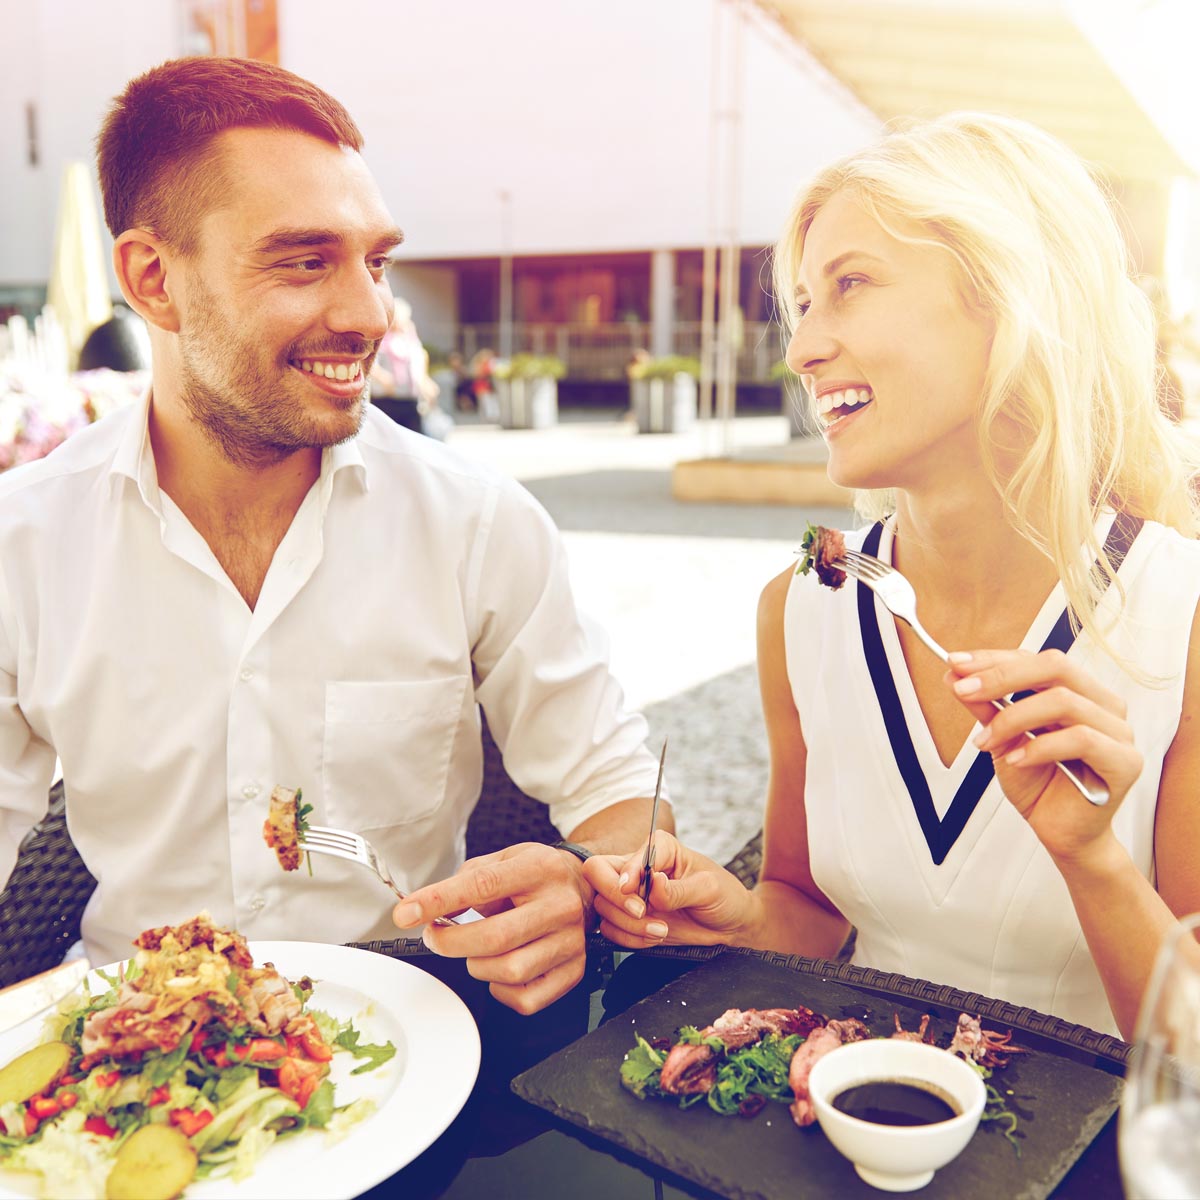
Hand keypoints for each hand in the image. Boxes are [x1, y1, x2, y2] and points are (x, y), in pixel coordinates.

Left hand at [392, 842, 592, 1014]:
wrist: (583, 887)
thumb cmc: (535, 876)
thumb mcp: (503, 860)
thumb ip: (465, 881)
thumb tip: (428, 910)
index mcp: (540, 869)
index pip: (482, 885)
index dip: (438, 901)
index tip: (405, 913)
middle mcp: (560, 905)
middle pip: (495, 937)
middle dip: (450, 942)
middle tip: (435, 936)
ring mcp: (571, 941)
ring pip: (509, 971)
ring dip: (477, 965)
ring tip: (475, 950)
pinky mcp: (573, 970)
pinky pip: (526, 999)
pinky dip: (501, 991)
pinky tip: (499, 970)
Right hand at [582, 830, 756, 948]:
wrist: (730, 925)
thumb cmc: (724, 896)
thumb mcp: (708, 888)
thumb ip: (678, 889)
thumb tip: (653, 883)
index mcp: (658, 848)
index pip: (624, 856)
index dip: (624, 876)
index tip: (637, 897)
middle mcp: (638, 867)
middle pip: (597, 874)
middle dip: (615, 899)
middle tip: (642, 913)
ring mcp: (631, 894)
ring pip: (603, 907)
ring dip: (629, 925)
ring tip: (661, 929)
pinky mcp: (629, 919)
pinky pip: (610, 930)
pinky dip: (630, 939)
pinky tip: (655, 936)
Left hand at [946, 648, 1142, 862]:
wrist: (1060, 833)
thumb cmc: (1039, 784)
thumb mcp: (1001, 739)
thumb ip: (984, 707)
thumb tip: (953, 675)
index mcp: (1080, 691)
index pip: (1036, 660)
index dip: (995, 659)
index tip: (956, 663)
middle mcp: (1104, 705)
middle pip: (1055, 668)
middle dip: (1002, 677)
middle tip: (963, 690)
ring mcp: (1119, 732)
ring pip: (1063, 701)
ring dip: (1013, 717)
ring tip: (986, 741)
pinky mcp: (1124, 761)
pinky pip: (1080, 739)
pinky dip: (1039, 746)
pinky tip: (1016, 759)